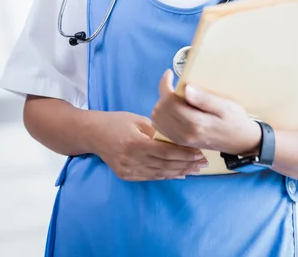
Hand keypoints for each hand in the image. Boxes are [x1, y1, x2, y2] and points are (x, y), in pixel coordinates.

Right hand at [86, 110, 207, 180]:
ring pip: (160, 174)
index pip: (166, 152)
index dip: (185, 153)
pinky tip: (179, 174)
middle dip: (187, 164)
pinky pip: (151, 177)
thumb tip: (178, 135)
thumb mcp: (138, 119)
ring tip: (196, 169)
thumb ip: (157, 129)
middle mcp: (131, 160)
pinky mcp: (126, 176)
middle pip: (166, 165)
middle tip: (204, 162)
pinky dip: (167, 176)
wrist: (92, 134)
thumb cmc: (116, 121)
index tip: (200, 151)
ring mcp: (128, 170)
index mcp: (135, 143)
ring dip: (180, 172)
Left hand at [152, 70, 261, 154]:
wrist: (241, 142)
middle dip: (163, 94)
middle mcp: (185, 134)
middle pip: (160, 110)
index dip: (165, 85)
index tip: (169, 73)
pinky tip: (174, 108)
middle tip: (174, 85)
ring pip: (157, 119)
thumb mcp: (225, 106)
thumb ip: (204, 99)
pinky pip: (162, 128)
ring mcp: (182, 140)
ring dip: (162, 105)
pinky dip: (162, 115)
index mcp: (196, 123)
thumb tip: (186, 88)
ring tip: (174, 96)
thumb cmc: (235, 120)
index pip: (169, 102)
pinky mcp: (181, 142)